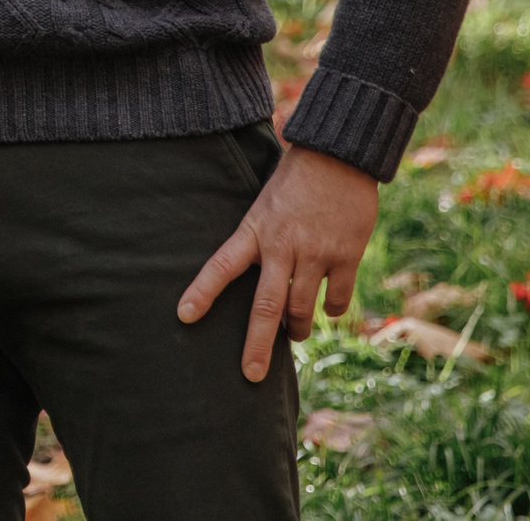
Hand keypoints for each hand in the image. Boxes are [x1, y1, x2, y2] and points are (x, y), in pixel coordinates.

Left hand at [177, 143, 380, 381]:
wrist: (339, 155)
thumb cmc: (296, 179)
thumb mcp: (264, 203)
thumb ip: (259, 239)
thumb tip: (254, 275)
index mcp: (255, 230)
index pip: (220, 266)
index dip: (202, 292)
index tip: (183, 316)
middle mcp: (282, 246)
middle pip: (264, 306)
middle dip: (256, 345)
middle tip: (250, 375)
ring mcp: (315, 253)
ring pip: (301, 309)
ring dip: (296, 328)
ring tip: (293, 335)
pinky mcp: (346, 256)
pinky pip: (335, 300)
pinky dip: (330, 309)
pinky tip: (326, 307)